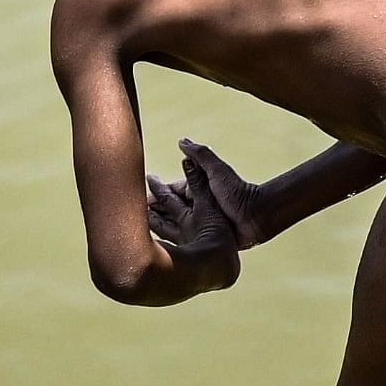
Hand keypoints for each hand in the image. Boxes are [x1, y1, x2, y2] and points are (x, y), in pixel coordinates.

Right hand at [147, 138, 261, 256]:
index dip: (155, 193)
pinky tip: (155, 243)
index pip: (171, 191)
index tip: (137, 195)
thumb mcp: (218, 170)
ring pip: (172, 223)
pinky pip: (181, 239)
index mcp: (199, 190)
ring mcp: (200, 223)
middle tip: (129, 212)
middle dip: (151, 209)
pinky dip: (168, 239)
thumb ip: (200, 155)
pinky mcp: (203, 238)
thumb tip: (182, 141)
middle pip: (169, 207)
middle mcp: (197, 206)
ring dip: (156, 224)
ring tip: (136, 228)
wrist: (256, 217)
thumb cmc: (238, 193)